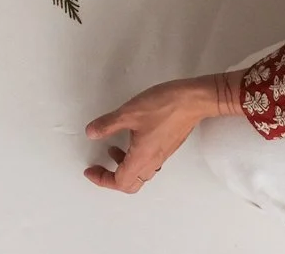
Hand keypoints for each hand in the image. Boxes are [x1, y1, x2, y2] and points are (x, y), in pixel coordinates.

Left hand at [83, 74, 235, 193]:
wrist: (193, 100)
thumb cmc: (163, 106)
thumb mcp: (129, 113)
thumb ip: (108, 124)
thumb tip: (91, 133)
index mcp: (141, 158)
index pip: (120, 182)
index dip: (102, 179)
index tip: (90, 170)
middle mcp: (152, 162)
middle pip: (130, 184)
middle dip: (111, 178)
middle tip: (99, 166)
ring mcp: (161, 155)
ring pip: (139, 173)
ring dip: (123, 167)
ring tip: (111, 148)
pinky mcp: (167, 147)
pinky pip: (148, 163)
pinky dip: (133, 158)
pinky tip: (131, 139)